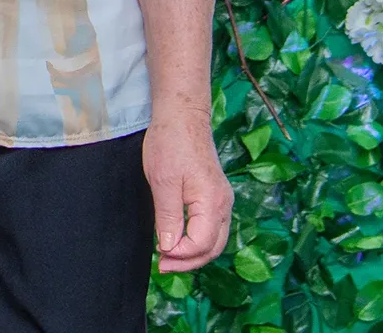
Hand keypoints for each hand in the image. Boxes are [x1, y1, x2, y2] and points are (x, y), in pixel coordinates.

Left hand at [142, 107, 231, 271]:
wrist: (182, 117)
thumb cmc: (171, 144)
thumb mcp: (163, 182)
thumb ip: (168, 217)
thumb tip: (168, 248)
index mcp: (213, 203)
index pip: (201, 244)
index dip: (180, 256)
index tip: (159, 256)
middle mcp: (224, 204)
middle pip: (213, 248)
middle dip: (189, 261)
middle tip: (162, 266)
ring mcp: (222, 200)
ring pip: (215, 240)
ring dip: (194, 253)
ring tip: (169, 257)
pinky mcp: (216, 196)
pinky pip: (212, 227)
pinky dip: (198, 240)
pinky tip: (180, 240)